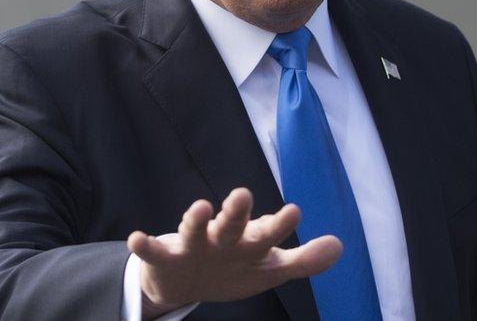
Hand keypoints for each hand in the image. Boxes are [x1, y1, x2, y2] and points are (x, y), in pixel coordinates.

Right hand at [126, 187, 341, 316]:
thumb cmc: (232, 268)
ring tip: (200, 206)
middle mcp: (221, 239)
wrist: (183, 282)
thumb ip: (303, 261)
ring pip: (193, 231)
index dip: (279, 224)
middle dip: (237, 212)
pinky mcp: (166, 258)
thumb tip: (340, 246)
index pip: (266, 233)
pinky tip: (136, 238)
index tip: (295, 211)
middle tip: (244, 194)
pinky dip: (145, 246)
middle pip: (231, 225)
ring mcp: (192, 246)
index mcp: (248, 242)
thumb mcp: (269, 269)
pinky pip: (153, 252)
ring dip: (195, 220)